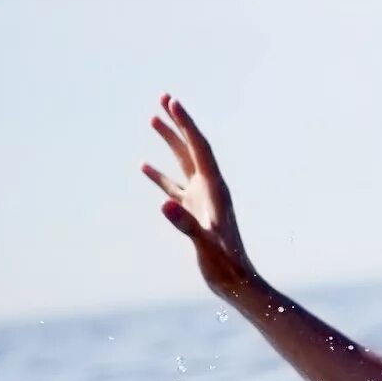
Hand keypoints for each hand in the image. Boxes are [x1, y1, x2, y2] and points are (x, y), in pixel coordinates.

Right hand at [141, 94, 255, 294]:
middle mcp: (210, 190)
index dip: (185, 124)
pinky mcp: (193, 214)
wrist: (237, 284)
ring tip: (152, 119)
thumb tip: (164, 203)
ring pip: (183, 163)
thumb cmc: (226, 267)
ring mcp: (201, 201)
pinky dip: (159, 174)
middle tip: (163, 97)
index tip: (171, 101)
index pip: (199, 148)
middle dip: (178, 123)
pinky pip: (173, 187)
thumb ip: (186, 225)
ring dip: (169, 141)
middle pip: (192, 148)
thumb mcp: (206, 246)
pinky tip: (144, 166)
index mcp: (216, 190)